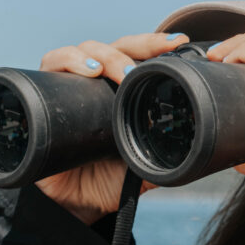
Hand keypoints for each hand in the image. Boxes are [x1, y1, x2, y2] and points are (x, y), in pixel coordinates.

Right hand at [34, 33, 187, 223]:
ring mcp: (70, 83)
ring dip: (104, 54)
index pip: (140, 56)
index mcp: (124, 89)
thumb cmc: (112, 178)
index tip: (180, 42)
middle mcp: (98, 81)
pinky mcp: (44, 91)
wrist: (76, 203)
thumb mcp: (148, 161)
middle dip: (136, 48)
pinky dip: (67, 60)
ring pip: (85, 49)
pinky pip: (51, 64)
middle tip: (149, 62)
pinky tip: (87, 70)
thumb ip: (170, 152)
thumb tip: (200, 145)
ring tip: (118, 71)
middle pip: (116, 46)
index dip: (157, 44)